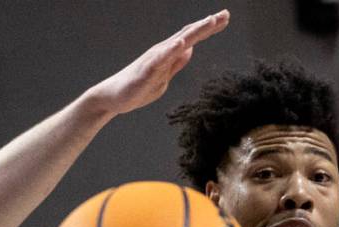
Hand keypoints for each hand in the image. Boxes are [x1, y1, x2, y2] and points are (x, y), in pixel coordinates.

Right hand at [86, 10, 229, 116]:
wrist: (112, 98)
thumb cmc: (137, 88)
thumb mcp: (163, 77)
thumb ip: (175, 63)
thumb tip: (190, 49)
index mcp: (168, 54)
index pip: (191, 37)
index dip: (208, 28)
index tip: (225, 18)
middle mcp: (162, 52)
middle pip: (188, 35)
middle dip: (207, 25)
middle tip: (225, 14)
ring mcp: (154, 60)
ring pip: (177, 43)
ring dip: (194, 32)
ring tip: (210, 22)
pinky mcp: (145, 72)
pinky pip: (160, 60)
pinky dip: (171, 50)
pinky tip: (181, 43)